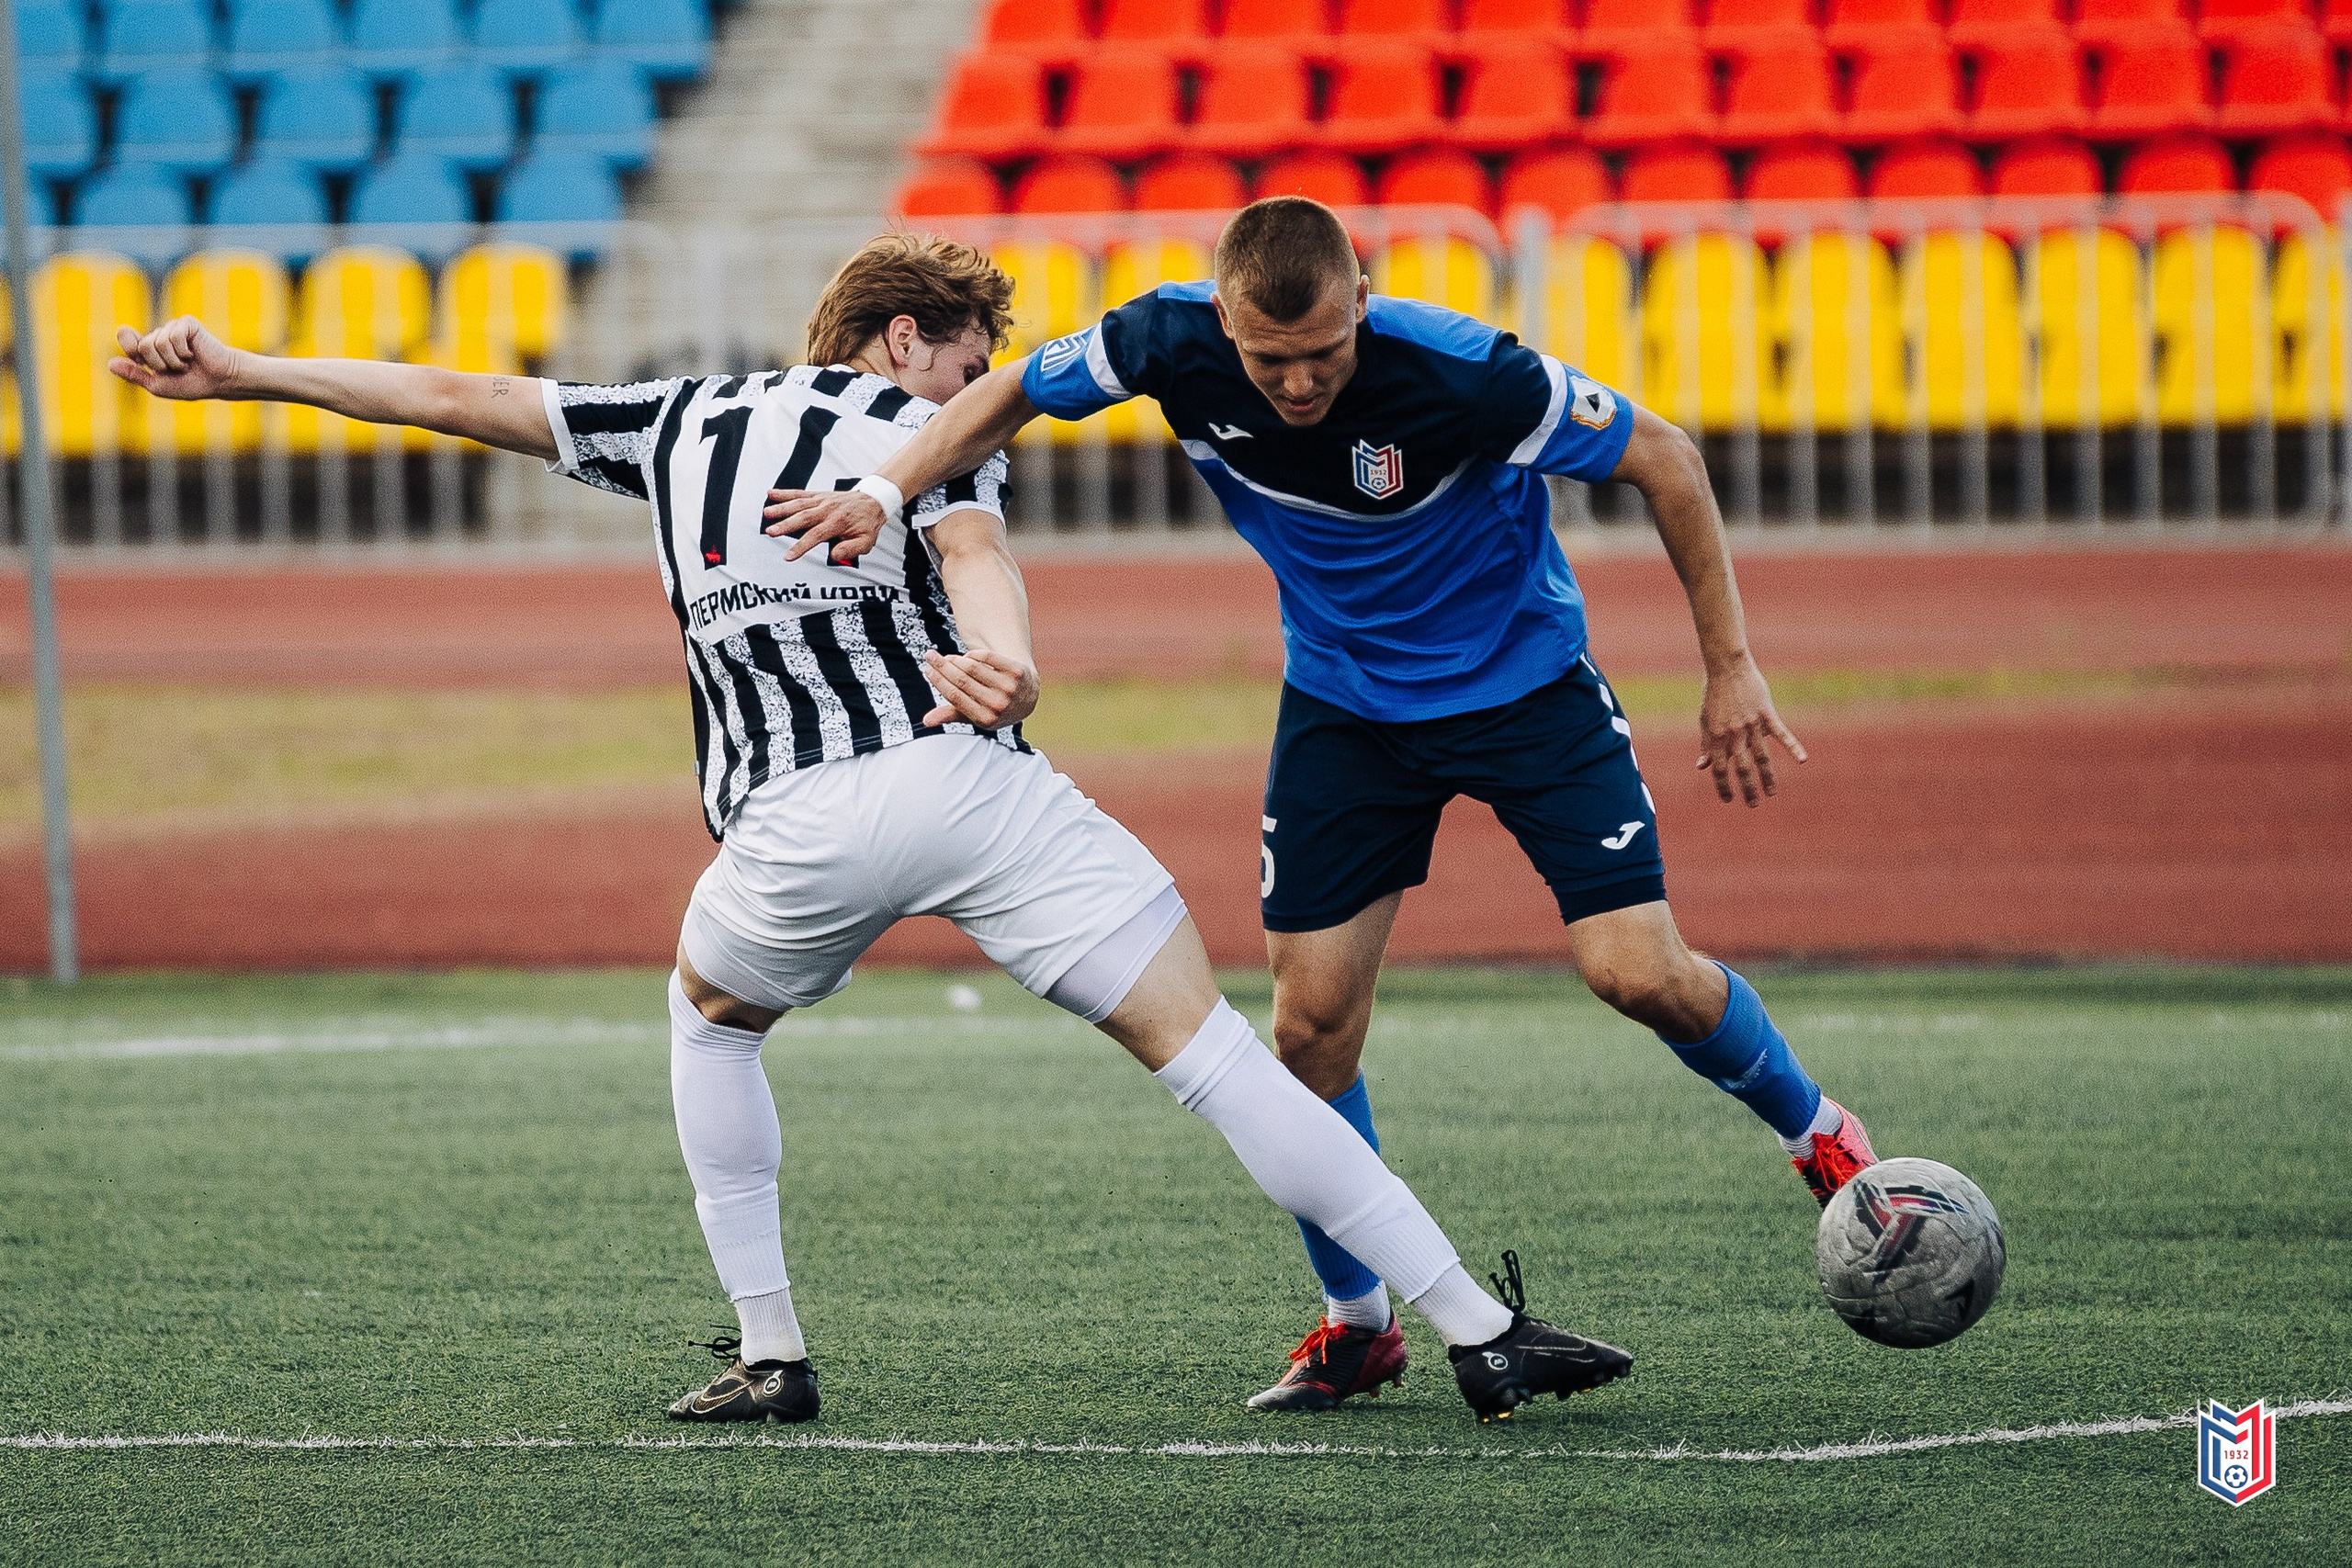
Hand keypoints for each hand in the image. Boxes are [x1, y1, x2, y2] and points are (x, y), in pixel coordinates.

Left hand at [108, 318, 242, 400]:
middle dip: (159, 364)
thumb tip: (109, 363)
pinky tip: (193, 354)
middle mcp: (160, 335)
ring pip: (157, 342)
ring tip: (187, 364)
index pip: (127, 337)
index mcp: (150, 348)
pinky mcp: (187, 324)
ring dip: (173, 361)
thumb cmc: (192, 384)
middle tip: (177, 369)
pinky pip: (173, 335)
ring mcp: (173, 328)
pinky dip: (182, 351)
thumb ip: (134, 374)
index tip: (142, 360)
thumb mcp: (157, 385)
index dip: (131, 348)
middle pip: (143, 346)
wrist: (220, 381)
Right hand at [763, 487, 886, 564]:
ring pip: (799, 503)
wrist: (874, 501)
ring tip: (767, 513)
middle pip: (803, 517)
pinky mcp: (818, 495)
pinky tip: (771, 494)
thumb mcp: (865, 542)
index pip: (816, 536)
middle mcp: (828, 509)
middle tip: (771, 532)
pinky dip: (784, 493)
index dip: (801, 546)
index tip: (788, 555)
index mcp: (838, 522)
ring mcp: (821, 500)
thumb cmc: (867, 523)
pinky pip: (800, 493)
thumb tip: (835, 555)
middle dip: (785, 525)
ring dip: (781, 508)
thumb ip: (850, 550)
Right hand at [922, 649, 1037, 730]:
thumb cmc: (994, 707)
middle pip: (961, 680)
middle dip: (942, 666)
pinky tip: (968, 657)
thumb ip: (951, 715)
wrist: (1027, 698)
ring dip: (956, 660)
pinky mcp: (1017, 672)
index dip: (938, 680)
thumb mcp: (974, 716)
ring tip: (948, 658)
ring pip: (973, 667)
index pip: (955, 696)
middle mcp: (998, 705)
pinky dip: (974, 654)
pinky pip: (989, 657)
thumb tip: (926, 721)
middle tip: (929, 656)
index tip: (927, 669)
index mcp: (985, 719)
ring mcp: (1010, 688)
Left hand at [1696, 656, 1806, 806]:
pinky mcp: (1766, 714)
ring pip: (1761, 757)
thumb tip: (1701, 766)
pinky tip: (1802, 760)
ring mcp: (1751, 725)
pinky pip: (1781, 734)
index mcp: (1717, 737)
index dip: (1723, 786)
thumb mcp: (1705, 720)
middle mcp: (1734, 734)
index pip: (1719, 769)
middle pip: (1742, 768)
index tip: (1728, 799)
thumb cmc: (1714, 694)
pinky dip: (1792, 746)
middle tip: (1753, 804)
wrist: (1726, 667)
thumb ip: (1706, 744)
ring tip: (1771, 793)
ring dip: (1767, 777)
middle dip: (1747, 789)